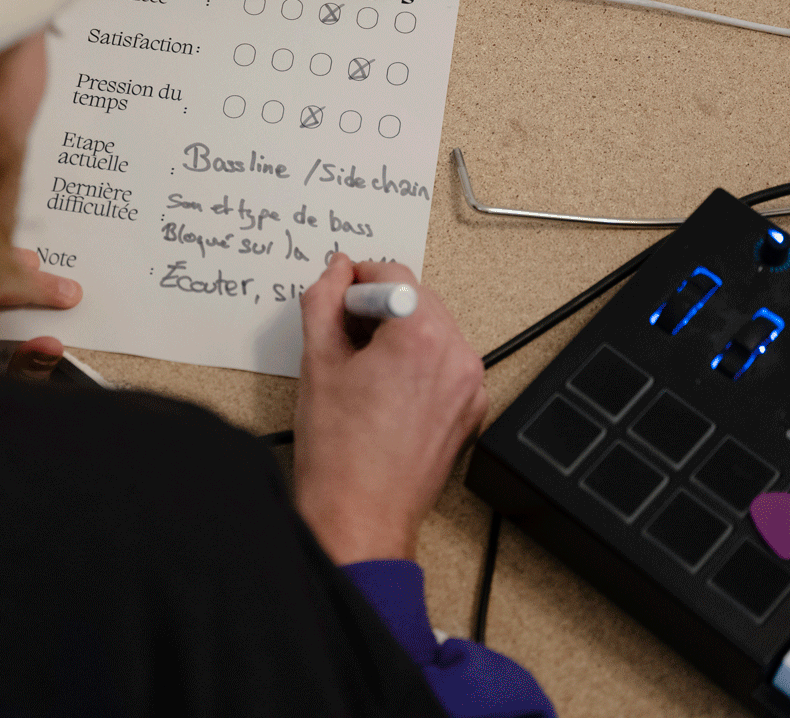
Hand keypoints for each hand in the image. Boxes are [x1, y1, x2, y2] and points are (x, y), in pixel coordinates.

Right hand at [293, 253, 486, 564]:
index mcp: (421, 335)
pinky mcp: (471, 409)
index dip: (357, 280)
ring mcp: (470, 385)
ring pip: (434, 330)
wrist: (361, 516)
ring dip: (400, 336)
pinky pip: (446, 364)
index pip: (393, 274)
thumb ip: (324, 300)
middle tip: (344, 336)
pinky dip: (419, 365)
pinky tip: (386, 392)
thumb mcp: (318, 360)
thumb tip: (335, 272)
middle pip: (418, 299)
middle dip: (379, 308)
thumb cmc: (340, 453)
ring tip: (364, 371)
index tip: (340, 295)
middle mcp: (456, 355)